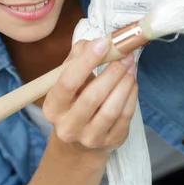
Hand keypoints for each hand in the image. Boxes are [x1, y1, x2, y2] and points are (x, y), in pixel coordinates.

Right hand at [42, 37, 137, 153]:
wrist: (80, 140)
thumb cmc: (74, 101)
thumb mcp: (68, 79)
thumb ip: (77, 57)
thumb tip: (96, 42)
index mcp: (52, 108)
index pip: (67, 83)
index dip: (86, 62)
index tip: (103, 44)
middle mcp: (67, 127)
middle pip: (91, 97)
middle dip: (111, 72)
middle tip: (124, 54)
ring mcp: (89, 138)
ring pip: (111, 109)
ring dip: (124, 83)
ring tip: (130, 66)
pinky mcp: (110, 142)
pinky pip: (125, 117)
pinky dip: (131, 96)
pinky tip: (132, 82)